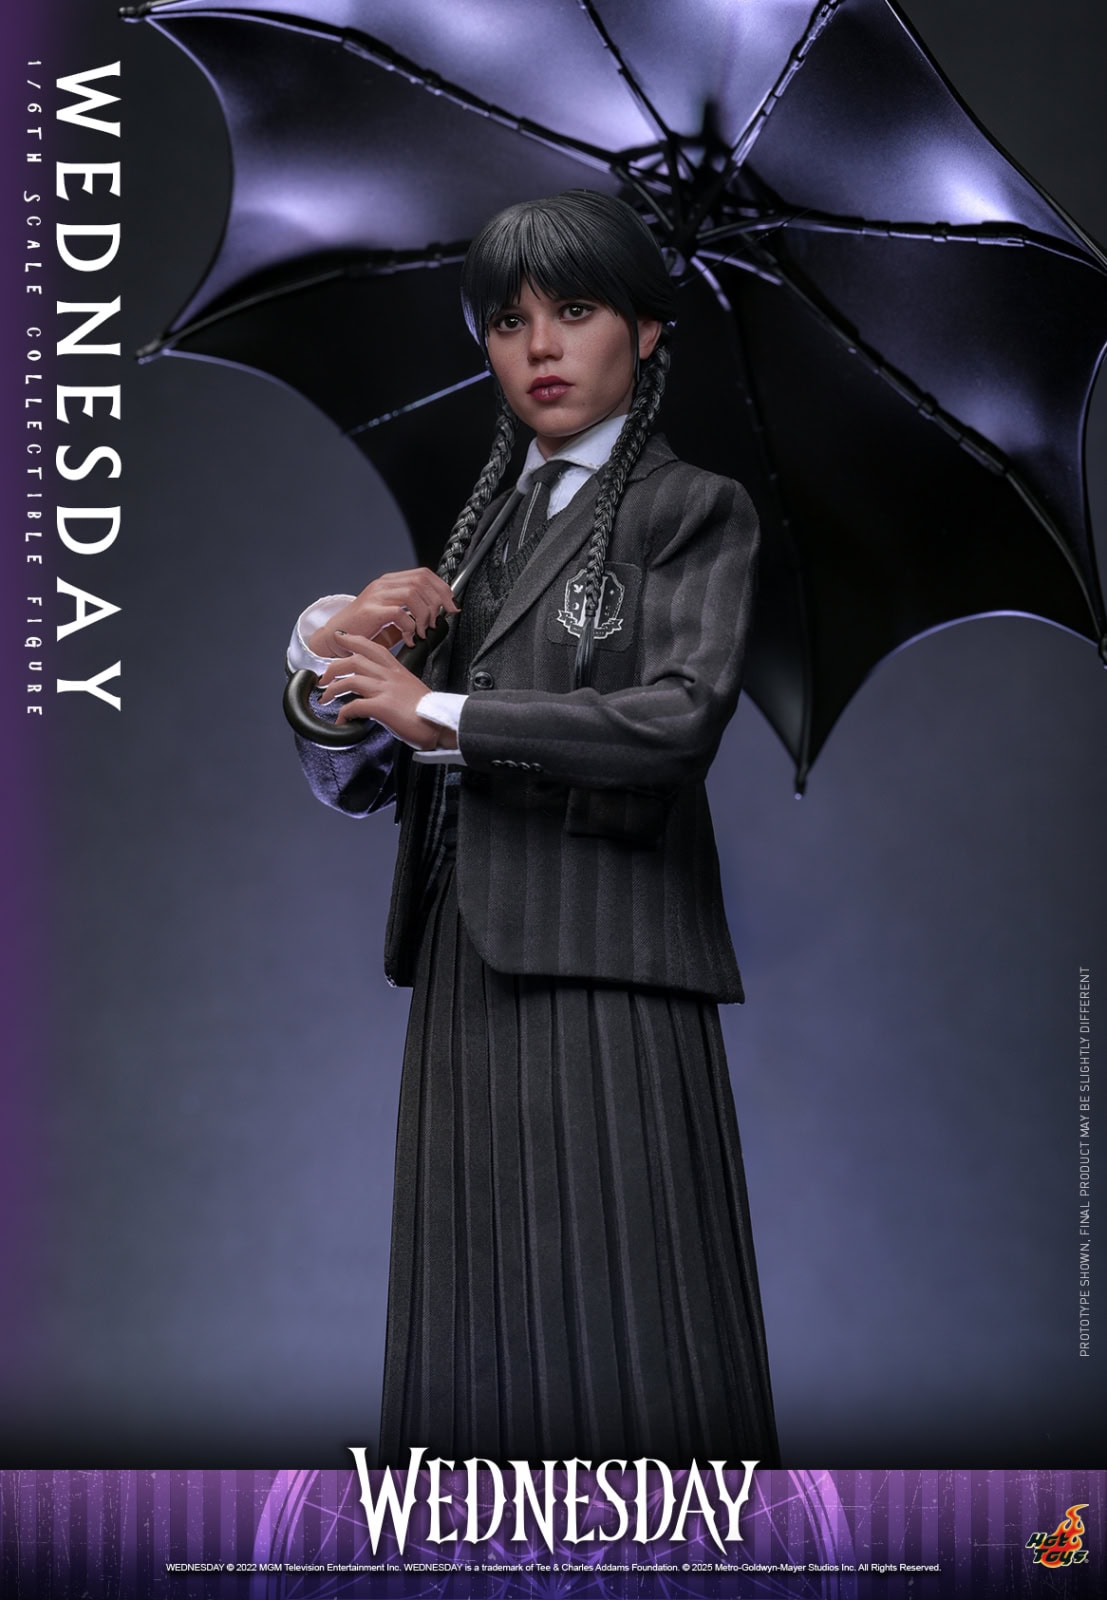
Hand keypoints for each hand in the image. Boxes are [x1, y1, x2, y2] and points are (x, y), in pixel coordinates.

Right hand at [307, 568, 456, 657]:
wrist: (337, 636)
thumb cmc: (365, 628)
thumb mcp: (392, 613)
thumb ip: (411, 609)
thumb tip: (438, 613)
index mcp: (390, 582)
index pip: (423, 574)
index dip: (442, 588)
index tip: (451, 605)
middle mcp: (384, 584)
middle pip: (421, 582)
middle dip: (437, 602)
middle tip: (437, 621)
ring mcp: (376, 596)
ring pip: (412, 594)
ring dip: (424, 615)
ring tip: (422, 631)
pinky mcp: (371, 611)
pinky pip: (399, 613)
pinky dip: (410, 627)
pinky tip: (409, 638)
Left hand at [316, 634, 456, 749]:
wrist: (441, 723)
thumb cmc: (428, 712)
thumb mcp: (410, 690)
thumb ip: (393, 687)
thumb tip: (378, 695)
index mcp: (397, 670)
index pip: (372, 647)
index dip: (353, 641)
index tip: (340, 640)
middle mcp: (389, 676)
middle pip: (355, 660)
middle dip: (333, 667)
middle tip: (323, 678)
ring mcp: (385, 690)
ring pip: (350, 679)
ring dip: (332, 689)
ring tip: (325, 698)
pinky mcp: (382, 707)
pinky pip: (354, 706)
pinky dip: (343, 714)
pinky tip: (341, 720)